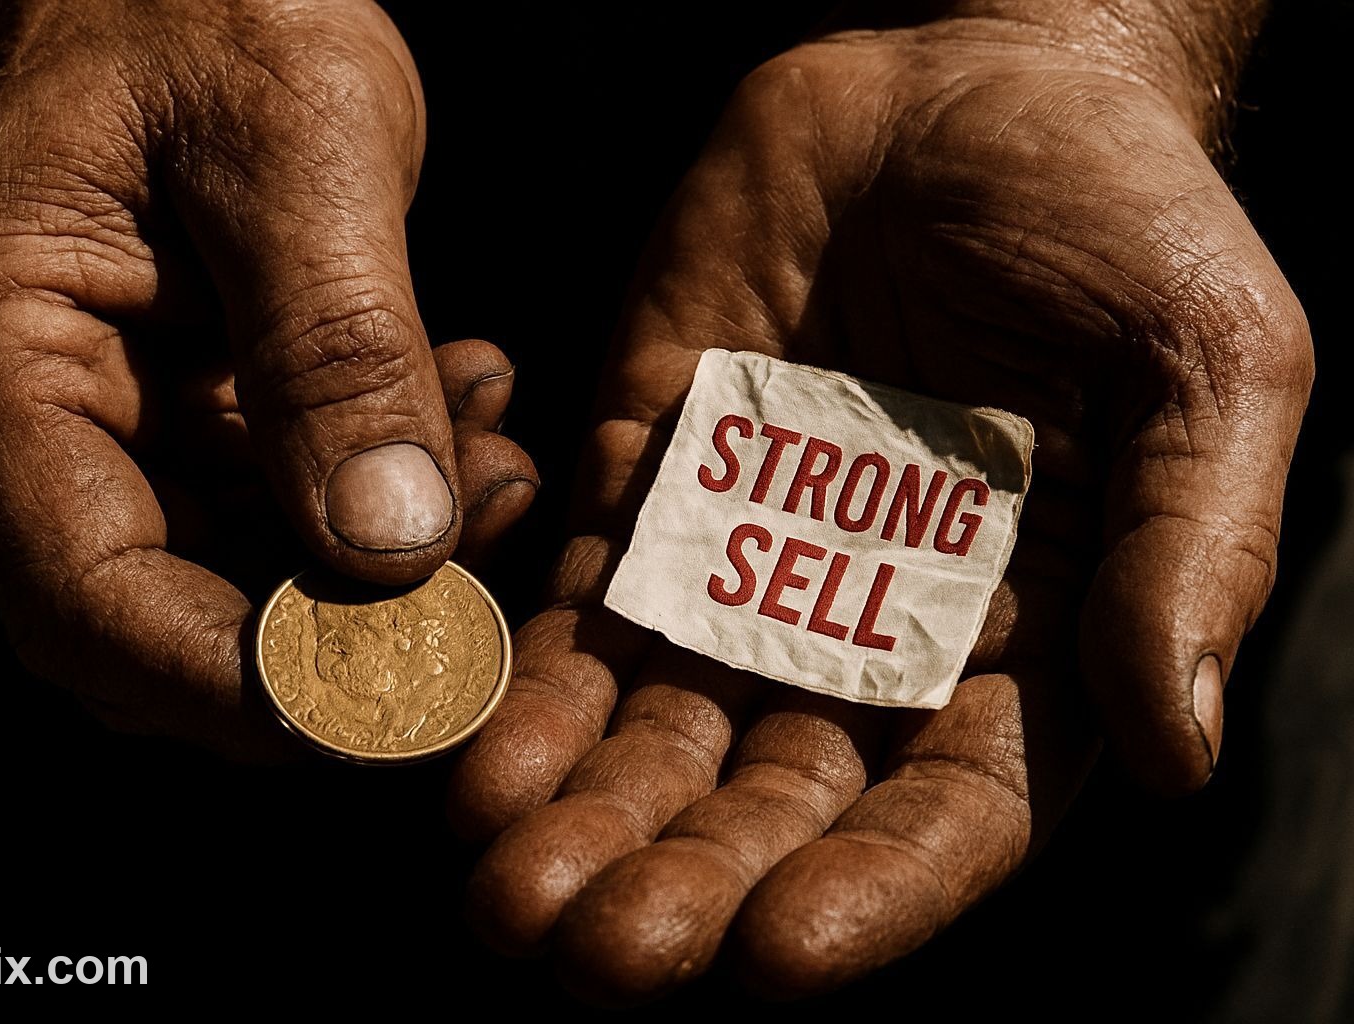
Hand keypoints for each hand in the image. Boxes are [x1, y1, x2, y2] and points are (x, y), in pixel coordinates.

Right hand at [0, 0, 535, 758]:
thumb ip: (339, 349)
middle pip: (159, 629)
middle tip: (490, 574)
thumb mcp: (296, 143)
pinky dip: (373, 505)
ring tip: (500, 460)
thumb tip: (394, 553)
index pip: (88, 604)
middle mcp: (1, 424)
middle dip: (342, 632)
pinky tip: (467, 423)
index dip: (252, 683)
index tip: (411, 700)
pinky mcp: (155, 424)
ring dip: (382, 564)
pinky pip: (264, 521)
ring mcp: (78, 432)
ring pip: (231, 588)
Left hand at [448, 10, 1310, 1001]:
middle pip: (771, 801)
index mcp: (1019, 647)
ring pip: (653, 732)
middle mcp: (869, 638)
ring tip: (506, 892)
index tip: (780, 949)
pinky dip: (521, 685)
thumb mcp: (1205, 364)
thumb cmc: (1120, 218)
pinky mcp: (642, 490)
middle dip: (685, 884)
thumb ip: (1192, 549)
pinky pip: (572, 609)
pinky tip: (466, 753)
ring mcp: (744, 569)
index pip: (948, 814)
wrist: (962, 83)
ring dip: (579, 819)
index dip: (872, 893)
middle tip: (595, 953)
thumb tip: (1179, 747)